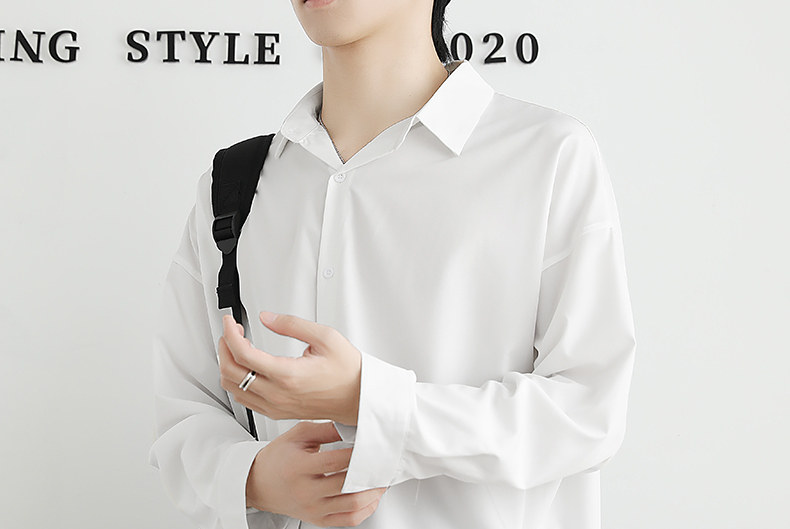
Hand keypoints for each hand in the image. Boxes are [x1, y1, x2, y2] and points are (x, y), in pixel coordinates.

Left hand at [218, 312, 361, 424]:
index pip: (243, 354)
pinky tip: (245, 368)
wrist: (359, 398)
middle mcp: (278, 394)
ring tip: (237, 346)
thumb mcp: (325, 337)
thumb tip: (267, 318)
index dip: (230, 333)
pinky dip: (237, 381)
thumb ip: (292, 325)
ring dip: (228, 364)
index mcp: (288, 375)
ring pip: (233, 388)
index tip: (230, 321)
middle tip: (232, 331)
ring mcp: (275, 406)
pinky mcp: (277, 412)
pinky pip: (245, 399)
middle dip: (225, 346)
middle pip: (231, 371)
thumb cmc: (348, 371)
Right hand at [247, 420, 385, 526]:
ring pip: (352, 506)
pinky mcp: (318, 519)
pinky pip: (349, 520)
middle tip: (384, 462)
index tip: (371, 445)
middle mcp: (306, 491)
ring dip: (373, 493)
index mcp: (299, 467)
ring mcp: (313, 508)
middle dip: (370, 473)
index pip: (334, 461)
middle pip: (346, 485)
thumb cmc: (278, 458)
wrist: (258, 483)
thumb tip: (352, 425)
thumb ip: (325, 429)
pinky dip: (366, 510)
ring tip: (382, 479)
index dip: (357, 454)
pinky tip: (372, 498)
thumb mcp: (297, 435)